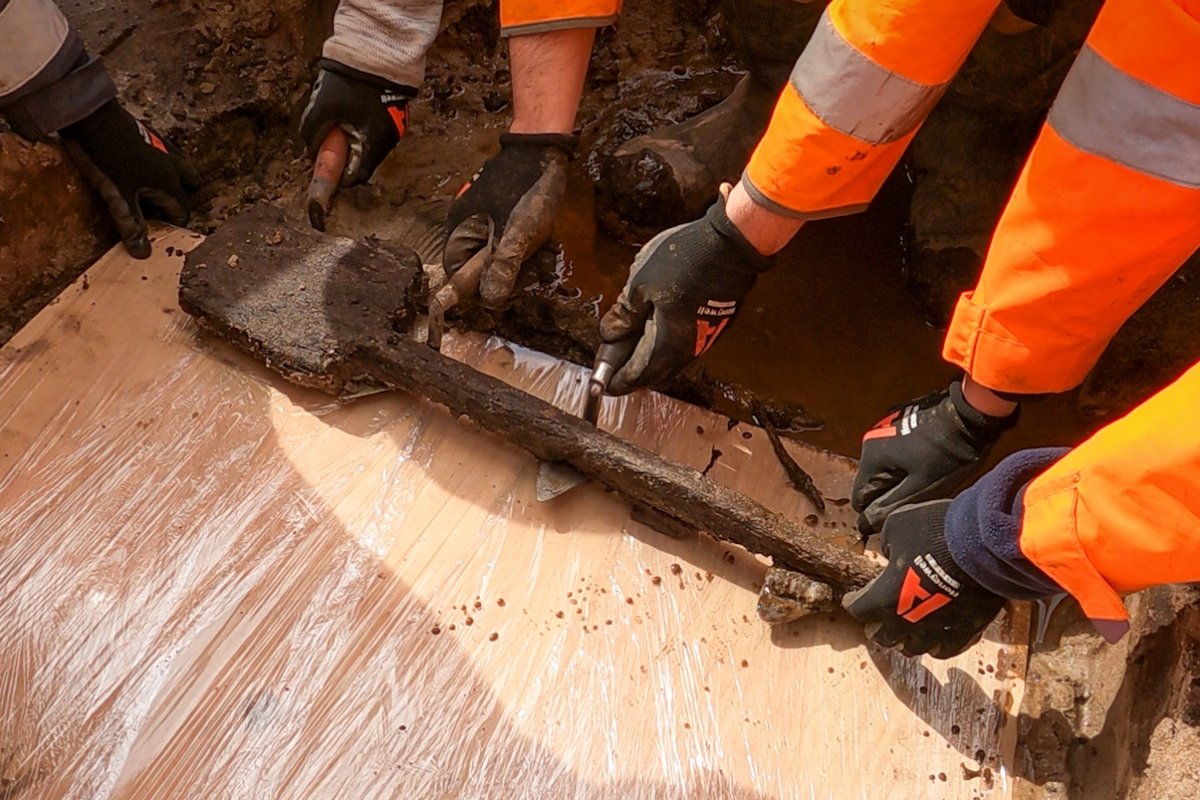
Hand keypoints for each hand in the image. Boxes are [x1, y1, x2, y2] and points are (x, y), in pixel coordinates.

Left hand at [60, 100, 199, 258]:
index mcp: (169, 182)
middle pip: (190, 185)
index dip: (171, 224)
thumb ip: (131, 225)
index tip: (156, 231)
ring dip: (176, 178)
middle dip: (180, 199)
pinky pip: (167, 150)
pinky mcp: (149, 131)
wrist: (90, 115)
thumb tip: (143, 254)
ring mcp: (163, 146)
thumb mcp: (117, 197)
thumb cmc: (105, 158)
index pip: (182, 211)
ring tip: (157, 188)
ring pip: (181, 165)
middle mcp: (173, 165)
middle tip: (159, 209)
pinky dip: (163, 160)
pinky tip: (145, 162)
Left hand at [299, 59, 413, 185]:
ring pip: (367, 144)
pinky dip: (359, 127)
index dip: (337, 176)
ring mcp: (394, 128)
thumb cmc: (351, 80)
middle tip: (327, 139)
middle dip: (343, 153)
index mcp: (373, 144)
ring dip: (350, 138)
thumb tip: (308, 149)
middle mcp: (388, 141)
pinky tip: (349, 110)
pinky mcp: (393, 115)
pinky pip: (373, 130)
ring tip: (338, 118)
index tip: (323, 171)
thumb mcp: (323, 105)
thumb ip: (312, 131)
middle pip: (361, 161)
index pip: (355, 176)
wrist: (379, 50)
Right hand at [443, 133, 573, 307]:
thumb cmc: (527, 189)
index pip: (457, 276)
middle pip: (482, 271)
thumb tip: (490, 300)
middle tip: (530, 265)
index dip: (479, 290)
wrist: (543, 147)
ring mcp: (487, 222)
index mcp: (460, 231)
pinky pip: (514, 243)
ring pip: (502, 258)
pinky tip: (544, 238)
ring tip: (542, 247)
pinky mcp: (505, 217)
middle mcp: (469, 228)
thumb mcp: (517, 234)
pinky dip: (529, 245)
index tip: (505, 292)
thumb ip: (502, 268)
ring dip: (524, 260)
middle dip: (509, 273)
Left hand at [597, 197, 771, 394]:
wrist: (730, 247)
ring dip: (652, 359)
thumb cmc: (684, 261)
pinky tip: (659, 326)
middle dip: (634, 373)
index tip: (604, 382)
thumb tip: (610, 334)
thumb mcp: (640, 284)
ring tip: (635, 343)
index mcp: (666, 345)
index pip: (636, 375)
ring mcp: (705, 339)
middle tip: (617, 364)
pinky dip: (668, 346)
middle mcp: (688, 350)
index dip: (617, 380)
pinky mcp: (716, 326)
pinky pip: (686, 347)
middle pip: (656, 374)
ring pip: (672, 361)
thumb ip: (624, 314)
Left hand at [842, 500, 1005, 658]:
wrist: (982, 545)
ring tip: (905, 629)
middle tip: (877, 616)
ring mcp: (936, 631)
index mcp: (883, 597)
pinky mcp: (963, 634)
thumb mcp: (896, 525)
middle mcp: (906, 622)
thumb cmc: (935, 532)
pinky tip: (934, 639)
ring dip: (904, 638)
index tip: (852, 598)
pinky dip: (935, 646)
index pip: (858, 609)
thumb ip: (886, 545)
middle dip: (876, 625)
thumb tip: (890, 554)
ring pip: (912, 648)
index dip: (853, 602)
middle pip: (882, 636)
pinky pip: (943, 651)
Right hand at [852, 380, 1015, 535]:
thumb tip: (865, 524)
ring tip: (928, 477)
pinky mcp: (899, 421)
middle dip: (892, 492)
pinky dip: (907, 461)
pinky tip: (930, 460)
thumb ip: (889, 507)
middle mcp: (870, 440)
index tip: (900, 514)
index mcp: (871, 457)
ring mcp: (884, 428)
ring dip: (901, 477)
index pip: (860, 497)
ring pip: (886, 466)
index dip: (877, 511)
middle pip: (873, 481)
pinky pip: (896, 452)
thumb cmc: (947, 453)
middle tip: (920, 495)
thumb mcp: (920, 487)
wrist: (969, 413)